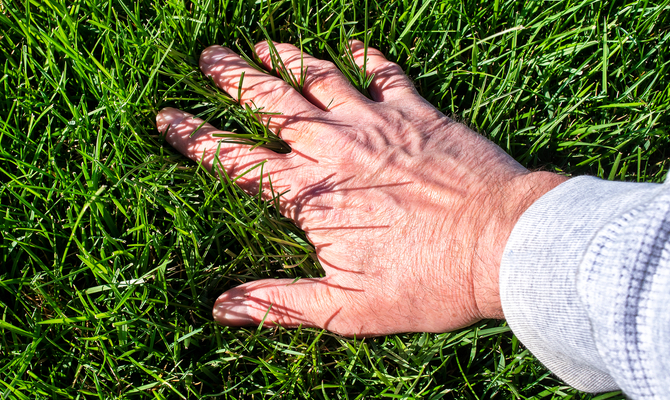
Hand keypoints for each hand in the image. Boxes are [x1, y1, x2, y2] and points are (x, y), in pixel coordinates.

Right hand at [157, 40, 566, 335]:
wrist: (503, 244)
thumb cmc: (427, 282)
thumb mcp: (346, 309)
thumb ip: (281, 303)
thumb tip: (222, 308)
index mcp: (309, 194)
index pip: (235, 160)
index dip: (195, 138)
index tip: (167, 118)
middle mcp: (333, 147)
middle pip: (271, 104)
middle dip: (233, 79)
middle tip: (208, 57)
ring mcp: (376, 122)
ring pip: (318, 78)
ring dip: (285, 58)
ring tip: (259, 43)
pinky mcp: (418, 111)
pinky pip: (386, 72)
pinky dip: (367, 56)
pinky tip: (355, 44)